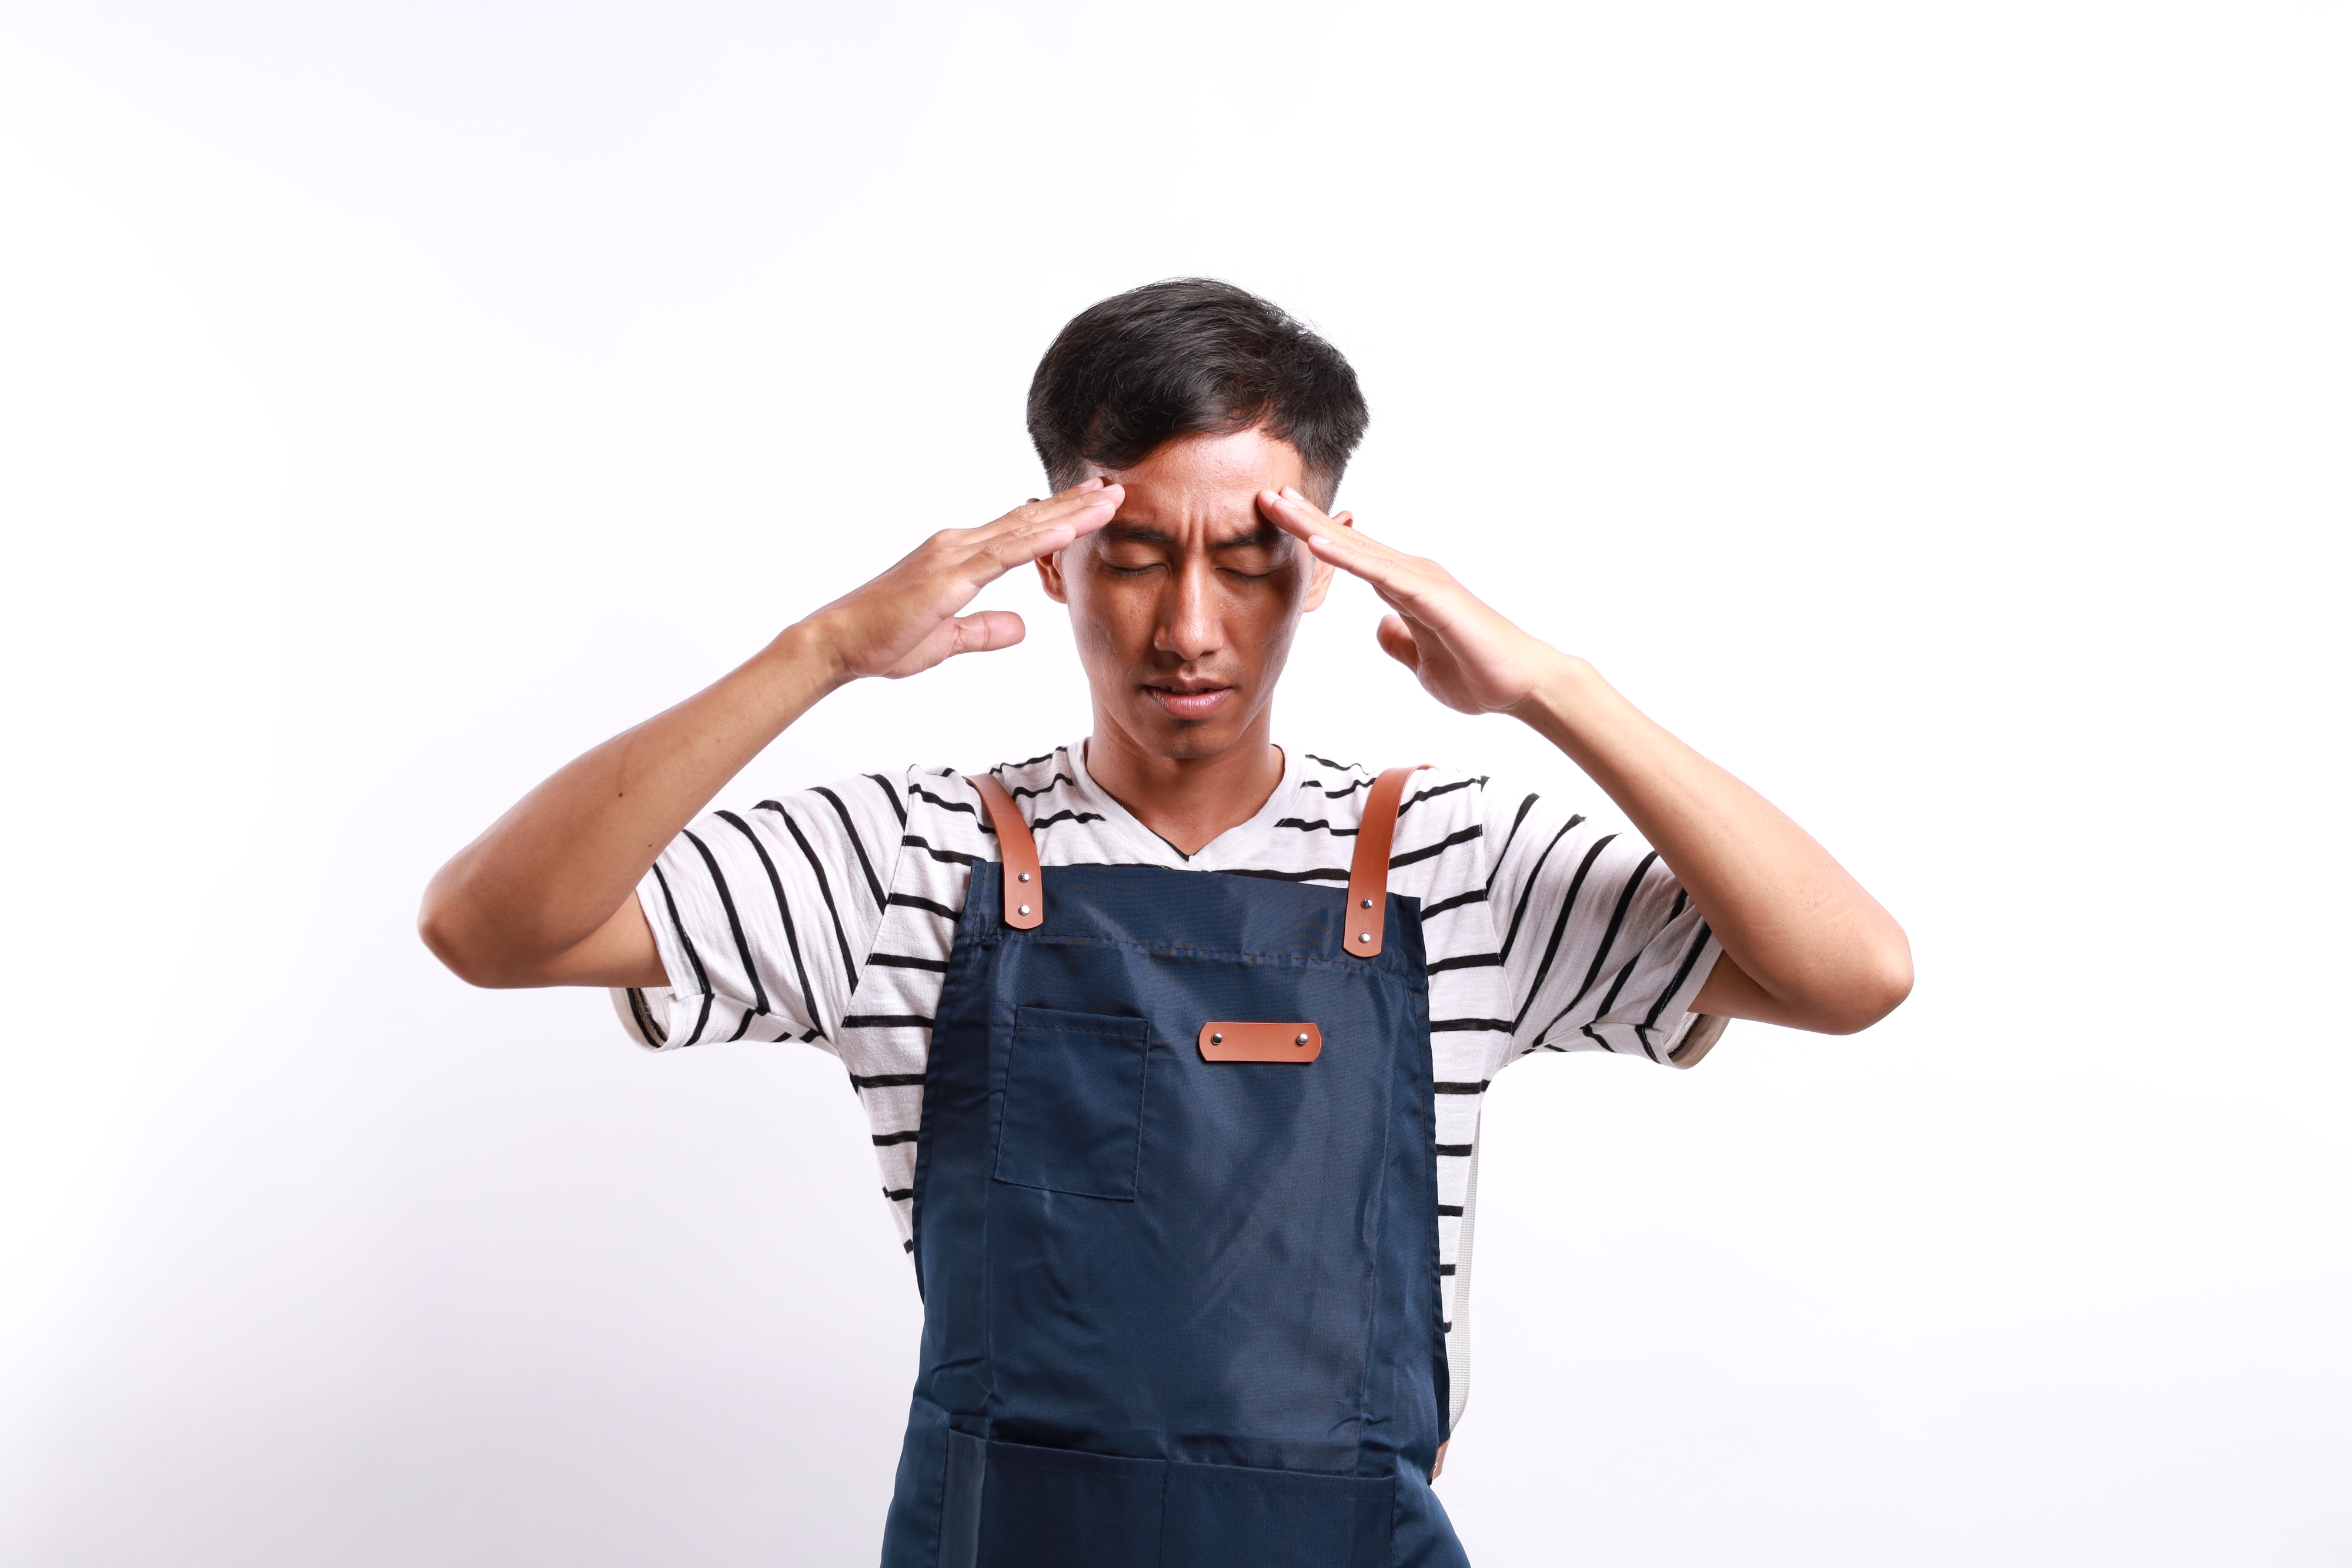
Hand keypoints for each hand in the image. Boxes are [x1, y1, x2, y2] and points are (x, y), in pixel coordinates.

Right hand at [806, 479, 1122, 681]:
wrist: (838, 643)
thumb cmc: (882, 641)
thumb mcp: (946, 638)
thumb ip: (983, 630)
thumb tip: (1020, 628)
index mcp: (958, 557)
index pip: (1018, 532)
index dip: (1059, 517)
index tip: (1094, 506)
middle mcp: (958, 546)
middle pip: (1028, 520)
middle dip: (1075, 504)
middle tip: (1115, 487)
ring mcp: (953, 556)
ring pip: (1023, 529)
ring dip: (1070, 513)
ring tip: (1108, 498)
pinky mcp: (949, 577)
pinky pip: (1004, 554)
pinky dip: (1040, 540)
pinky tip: (1071, 529)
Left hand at [1259, 487, 1562, 715]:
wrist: (1523, 687)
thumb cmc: (1478, 674)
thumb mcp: (1422, 660)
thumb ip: (1400, 641)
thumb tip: (1381, 627)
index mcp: (1405, 588)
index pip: (1351, 557)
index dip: (1313, 537)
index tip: (1278, 519)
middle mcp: (1412, 575)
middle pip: (1349, 542)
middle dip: (1305, 520)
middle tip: (1264, 495)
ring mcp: (1423, 581)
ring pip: (1360, 550)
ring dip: (1317, 528)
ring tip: (1279, 507)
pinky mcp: (1433, 597)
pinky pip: (1381, 574)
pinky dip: (1348, 557)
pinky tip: (1316, 543)